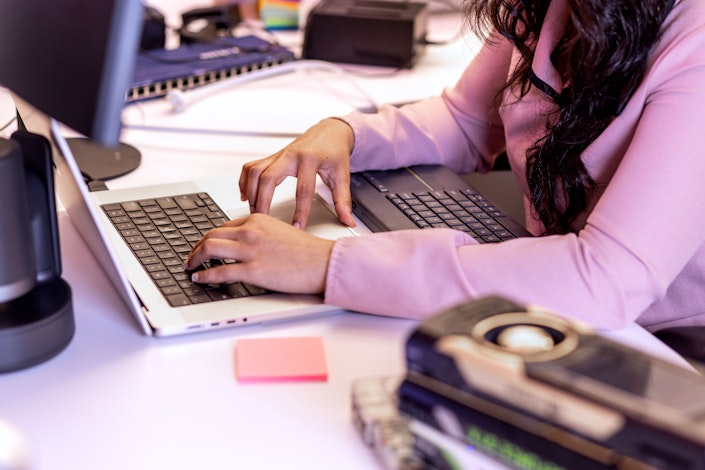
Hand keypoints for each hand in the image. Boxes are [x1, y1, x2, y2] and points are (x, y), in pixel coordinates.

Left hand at [185, 213, 334, 293]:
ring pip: (209, 248)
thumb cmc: (307, 251)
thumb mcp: (280, 231)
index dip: (211, 237)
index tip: (206, 244)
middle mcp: (250, 231)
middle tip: (192, 255)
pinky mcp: (251, 270)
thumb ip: (260, 234)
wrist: (322, 261)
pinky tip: (199, 277)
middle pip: (212, 235)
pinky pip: (218, 271)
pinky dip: (204, 275)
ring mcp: (249, 250)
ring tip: (190, 266)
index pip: (225, 225)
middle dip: (197, 246)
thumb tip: (246, 244)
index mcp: (257, 219)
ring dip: (194, 258)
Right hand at [239, 118, 356, 229]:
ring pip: (255, 171)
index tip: (297, 227)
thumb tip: (348, 220)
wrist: (329, 132)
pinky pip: (251, 167)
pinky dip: (245, 181)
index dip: (299, 211)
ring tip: (254, 211)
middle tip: (263, 221)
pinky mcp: (272, 156)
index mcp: (310, 159)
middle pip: (268, 178)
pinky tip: (245, 196)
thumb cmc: (335, 152)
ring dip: (251, 192)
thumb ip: (343, 200)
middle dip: (263, 201)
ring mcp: (278, 154)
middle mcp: (291, 155)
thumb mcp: (342, 176)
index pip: (303, 190)